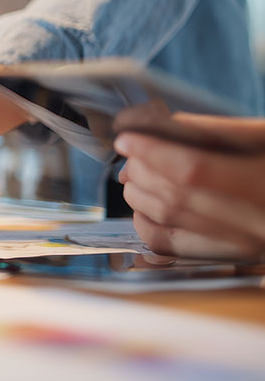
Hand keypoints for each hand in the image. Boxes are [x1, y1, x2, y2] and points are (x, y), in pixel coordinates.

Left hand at [114, 109, 264, 260]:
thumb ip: (216, 131)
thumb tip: (160, 123)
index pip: (192, 170)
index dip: (153, 151)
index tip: (127, 136)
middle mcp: (255, 225)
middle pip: (175, 196)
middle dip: (141, 168)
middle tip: (131, 151)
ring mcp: (244, 246)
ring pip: (169, 221)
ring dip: (138, 193)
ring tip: (133, 172)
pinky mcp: (232, 257)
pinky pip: (172, 248)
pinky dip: (145, 224)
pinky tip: (142, 206)